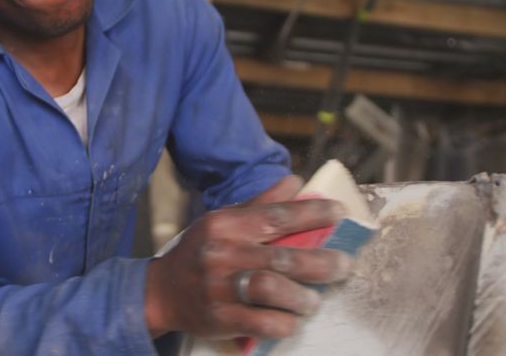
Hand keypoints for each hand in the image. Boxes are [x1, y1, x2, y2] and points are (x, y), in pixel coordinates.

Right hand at [143, 175, 353, 339]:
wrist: (161, 293)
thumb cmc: (201, 252)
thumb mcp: (224, 221)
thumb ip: (260, 203)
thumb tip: (295, 182)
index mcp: (225, 226)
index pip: (275, 216)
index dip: (311, 214)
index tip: (338, 213)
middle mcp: (222, 254)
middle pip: (280, 257)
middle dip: (320, 262)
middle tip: (343, 265)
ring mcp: (219, 288)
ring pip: (271, 290)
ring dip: (301, 296)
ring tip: (315, 299)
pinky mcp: (219, 318)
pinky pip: (260, 323)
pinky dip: (283, 323)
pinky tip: (293, 320)